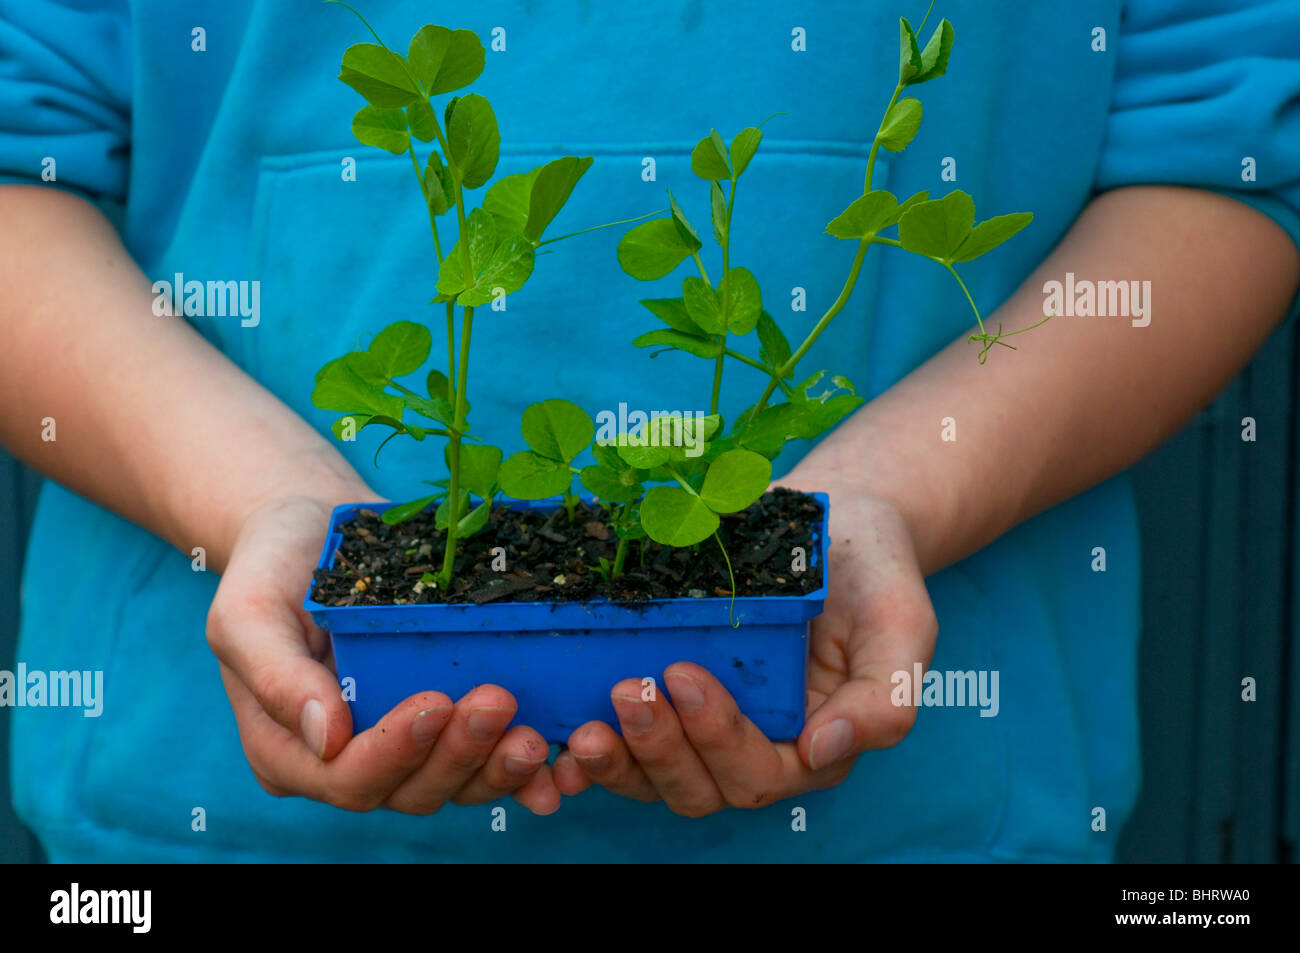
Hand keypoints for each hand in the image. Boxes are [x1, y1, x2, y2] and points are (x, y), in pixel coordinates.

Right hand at [206, 492, 560, 814]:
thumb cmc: (274, 565)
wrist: (316, 526)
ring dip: (496, 767)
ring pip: (454, 784)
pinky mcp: (442, 725)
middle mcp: (345, 760)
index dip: (396, 750)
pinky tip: (556, 754)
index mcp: (288, 749)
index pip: (347, 777)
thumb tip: (325, 736)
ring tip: (534, 733)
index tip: (435, 701)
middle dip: (458, 754)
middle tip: (498, 700)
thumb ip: (274, 674)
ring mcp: (400, 746)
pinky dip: (519, 766)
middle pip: (409, 789)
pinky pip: (482, 761)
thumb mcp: (248, 607)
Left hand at [552, 479, 936, 815]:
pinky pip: (627, 743)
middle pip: (700, 788)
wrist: (833, 524)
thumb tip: (824, 751)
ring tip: (586, 724)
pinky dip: (593, 752)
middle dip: (659, 749)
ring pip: (655, 778)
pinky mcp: (668, 699)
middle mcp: (754, 747)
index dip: (716, 736)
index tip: (682, 673)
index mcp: (812, 745)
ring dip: (620, 760)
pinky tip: (560, 734)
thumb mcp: (903, 628)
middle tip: (629, 690)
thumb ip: (886, 699)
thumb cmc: (872, 574)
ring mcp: (705, 727)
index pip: (759, 772)